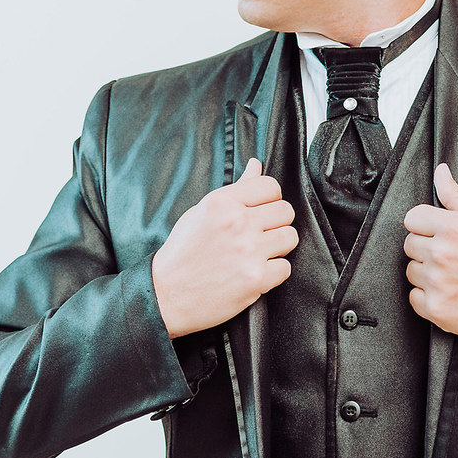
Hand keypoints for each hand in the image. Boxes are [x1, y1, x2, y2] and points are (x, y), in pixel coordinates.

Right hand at [152, 158, 297, 338]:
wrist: (167, 293)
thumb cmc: (182, 251)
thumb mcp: (201, 212)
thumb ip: (234, 189)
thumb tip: (256, 165)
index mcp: (221, 202)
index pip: (270, 186)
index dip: (268, 199)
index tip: (260, 210)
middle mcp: (237, 223)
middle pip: (285, 211)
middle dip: (275, 222)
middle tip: (258, 233)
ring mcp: (248, 251)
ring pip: (290, 237)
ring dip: (277, 246)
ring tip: (256, 252)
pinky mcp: (256, 278)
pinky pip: (285, 267)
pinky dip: (272, 272)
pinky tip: (253, 272)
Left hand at [403, 163, 457, 341]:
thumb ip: (457, 197)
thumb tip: (440, 173)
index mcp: (455, 228)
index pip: (412, 218)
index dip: (426, 226)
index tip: (438, 234)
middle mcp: (443, 253)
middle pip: (410, 244)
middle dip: (428, 249)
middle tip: (455, 258)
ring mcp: (438, 282)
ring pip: (411, 271)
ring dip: (428, 274)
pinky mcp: (437, 309)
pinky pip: (415, 298)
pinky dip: (430, 298)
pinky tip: (453, 294)